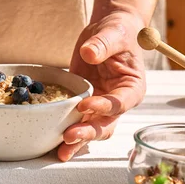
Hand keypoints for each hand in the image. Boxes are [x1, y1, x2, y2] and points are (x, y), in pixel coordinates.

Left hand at [58, 11, 146, 160]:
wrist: (108, 33)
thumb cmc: (117, 32)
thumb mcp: (112, 33)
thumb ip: (102, 44)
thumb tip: (89, 52)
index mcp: (132, 88)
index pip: (120, 103)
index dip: (104, 107)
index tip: (85, 105)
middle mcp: (119, 103)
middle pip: (106, 124)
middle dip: (88, 132)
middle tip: (69, 136)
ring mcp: (101, 107)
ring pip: (91, 129)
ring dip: (77, 141)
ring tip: (61, 151)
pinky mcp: (85, 105)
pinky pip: (76, 121)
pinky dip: (65, 132)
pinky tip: (52, 143)